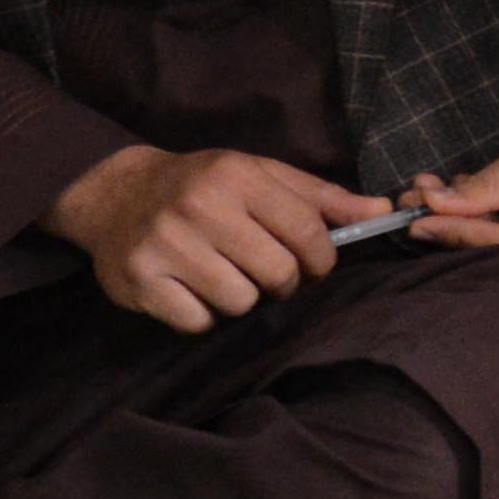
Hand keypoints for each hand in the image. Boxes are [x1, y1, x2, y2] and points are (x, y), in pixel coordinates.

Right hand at [49, 140, 382, 330]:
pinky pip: (198, 322)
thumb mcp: (260, 175)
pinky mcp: (140, 282)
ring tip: (222, 274)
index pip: (308, 232)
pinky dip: (201, 315)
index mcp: (237, 176)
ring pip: (239, 303)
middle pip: (277, 274)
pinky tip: (190, 289)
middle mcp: (201, 207)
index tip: (311, 263)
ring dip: (239, 298)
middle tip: (261, 269)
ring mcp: (166, 246)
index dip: (321, 260)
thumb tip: (382, 212)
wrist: (116, 194)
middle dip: (280, 281)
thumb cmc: (203, 186)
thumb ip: (321, 197)